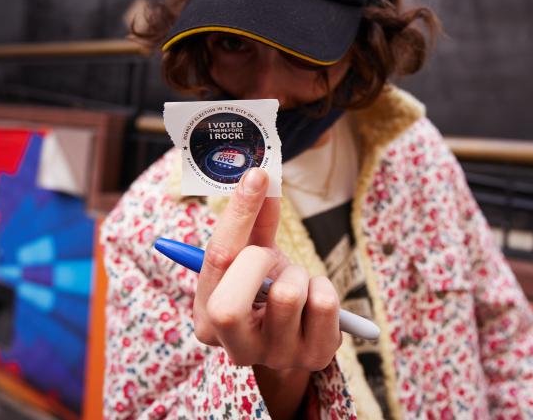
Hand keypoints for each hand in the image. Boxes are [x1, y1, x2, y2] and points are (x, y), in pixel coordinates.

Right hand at [193, 168, 342, 370]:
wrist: (296, 338)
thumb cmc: (265, 290)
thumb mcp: (251, 257)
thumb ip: (253, 222)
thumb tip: (262, 178)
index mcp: (207, 319)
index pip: (216, 263)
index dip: (238, 213)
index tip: (257, 176)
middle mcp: (235, 347)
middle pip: (230, 305)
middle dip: (258, 262)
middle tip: (269, 255)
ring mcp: (276, 356)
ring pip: (287, 295)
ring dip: (297, 272)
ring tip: (294, 279)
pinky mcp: (315, 357)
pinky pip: (325, 304)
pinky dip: (324, 287)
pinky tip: (314, 298)